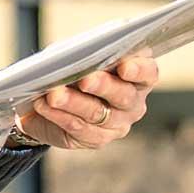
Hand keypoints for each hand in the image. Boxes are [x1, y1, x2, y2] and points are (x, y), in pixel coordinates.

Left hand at [15, 51, 157, 150]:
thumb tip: (74, 54)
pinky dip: (59, 115)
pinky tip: (44, 106)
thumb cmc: (69, 70)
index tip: (124, 67)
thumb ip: (82, 53)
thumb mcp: (75, 56)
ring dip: (74, 103)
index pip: (148, 72)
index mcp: (136, 75)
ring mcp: (118, 124)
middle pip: (124, 95)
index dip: (139, 70)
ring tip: (54, 94)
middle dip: (103, 86)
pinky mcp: (97, 139)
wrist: (45, 101)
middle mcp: (133, 102)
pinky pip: (78, 128)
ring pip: (98, 113)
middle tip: (85, 80)